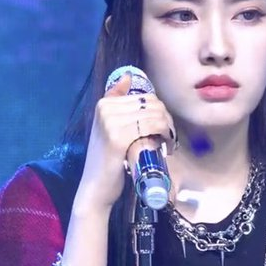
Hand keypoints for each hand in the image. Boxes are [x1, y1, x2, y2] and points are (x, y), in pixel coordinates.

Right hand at [75, 74, 175, 212]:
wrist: (96, 188)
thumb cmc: (108, 161)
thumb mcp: (108, 128)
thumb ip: (115, 103)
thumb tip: (127, 77)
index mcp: (104, 103)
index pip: (145, 96)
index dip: (160, 111)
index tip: (162, 128)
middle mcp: (105, 109)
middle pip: (152, 104)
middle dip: (166, 119)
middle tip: (168, 137)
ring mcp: (111, 123)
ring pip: (155, 115)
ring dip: (168, 129)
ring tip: (168, 143)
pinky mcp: (118, 138)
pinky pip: (152, 126)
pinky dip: (165, 135)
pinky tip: (167, 146)